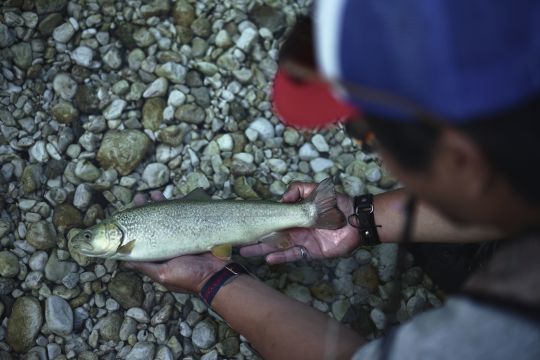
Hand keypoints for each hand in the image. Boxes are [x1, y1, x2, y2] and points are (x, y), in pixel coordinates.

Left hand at [124, 191, 225, 293]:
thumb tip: (124, 261)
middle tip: (139, 198)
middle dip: (146, 210)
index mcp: (159, 256)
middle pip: (154, 224)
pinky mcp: (195, 232)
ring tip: (154, 194)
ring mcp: (182, 237)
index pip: (143, 237)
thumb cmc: (189, 278)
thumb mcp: (163, 274)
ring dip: (161, 205)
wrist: (217, 275)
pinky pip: (184, 217)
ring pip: (169, 218)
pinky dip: (180, 207)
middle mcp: (169, 245)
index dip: (135, 225)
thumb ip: (145, 266)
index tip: (128, 212)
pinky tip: (174, 198)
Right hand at [240, 182, 360, 263]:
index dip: (261, 221)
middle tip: (238, 241)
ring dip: (262, 249)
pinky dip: (280, 257)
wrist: (356, 221)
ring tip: (246, 252)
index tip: (246, 222)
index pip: (274, 218)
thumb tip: (281, 198)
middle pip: (271, 234)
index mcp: (295, 214)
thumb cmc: (338, 204)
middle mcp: (295, 228)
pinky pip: (292, 255)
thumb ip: (299, 190)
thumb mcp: (316, 191)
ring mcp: (301, 240)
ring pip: (277, 246)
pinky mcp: (310, 251)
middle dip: (255, 238)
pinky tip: (267, 259)